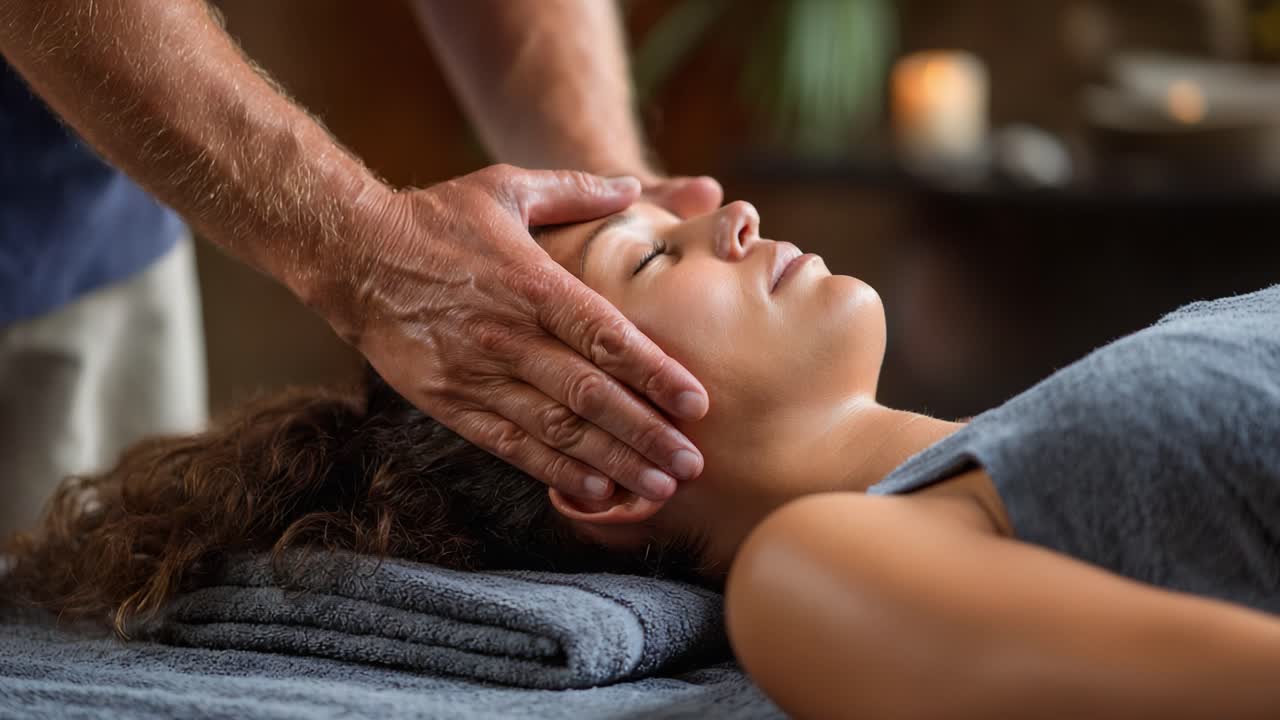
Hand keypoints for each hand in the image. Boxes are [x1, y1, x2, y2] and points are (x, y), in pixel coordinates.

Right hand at [330, 164, 708, 500]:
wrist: (350, 253)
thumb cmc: (437, 217)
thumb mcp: (506, 187)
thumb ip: (576, 189)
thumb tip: (632, 187)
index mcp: (531, 283)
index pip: (604, 337)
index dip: (653, 373)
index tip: (696, 403)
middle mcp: (508, 335)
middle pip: (588, 394)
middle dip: (645, 433)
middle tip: (692, 464)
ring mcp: (476, 374)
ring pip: (554, 428)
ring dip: (610, 461)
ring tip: (657, 488)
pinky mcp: (449, 402)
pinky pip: (508, 445)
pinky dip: (552, 470)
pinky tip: (593, 492)